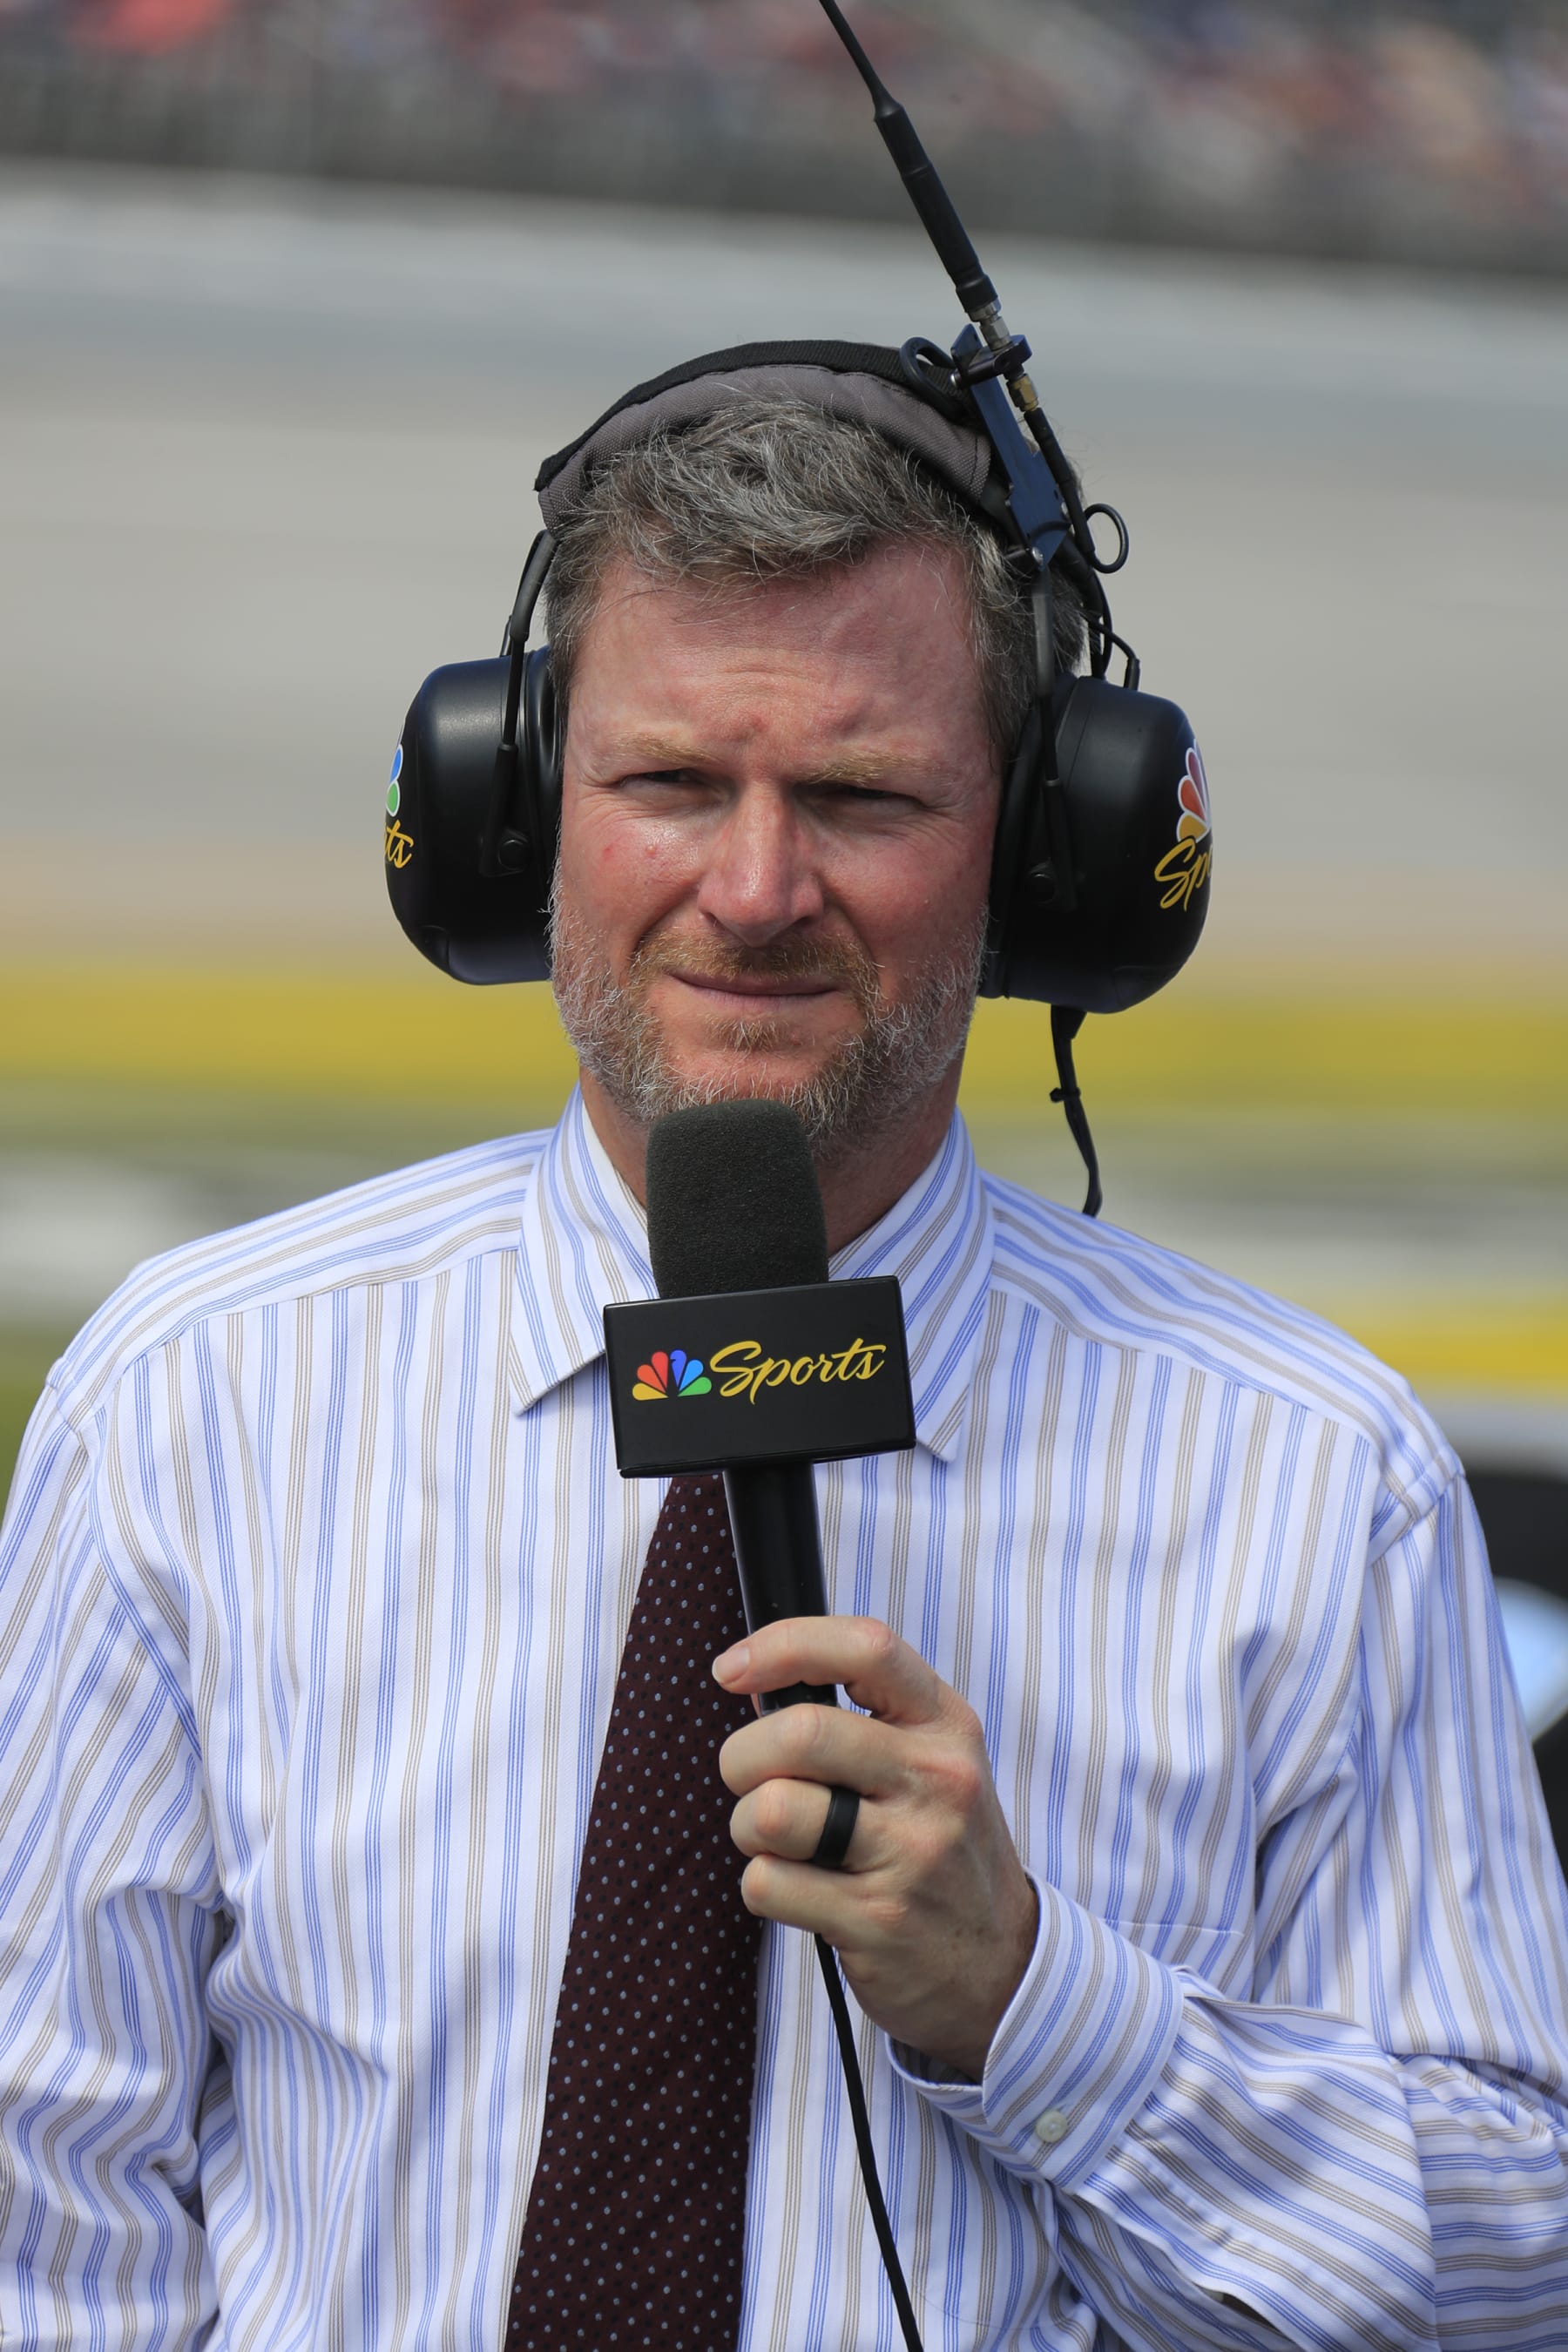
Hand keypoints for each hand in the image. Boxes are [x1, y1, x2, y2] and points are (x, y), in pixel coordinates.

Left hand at [715, 1616, 1038, 2081]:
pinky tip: (802, 1893)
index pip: (866, 1648)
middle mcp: (938, 1781)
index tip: (731, 1668)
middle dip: (743, 1756)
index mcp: (946, 1726)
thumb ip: (861, 1719)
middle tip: (749, 1781)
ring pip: (772, 1809)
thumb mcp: (930, 1764)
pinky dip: (763, 1887)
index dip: (784, 1646)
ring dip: (747, 1827)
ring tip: (779, 1843)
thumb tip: (753, 1682)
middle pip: (800, 1733)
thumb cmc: (940, 1848)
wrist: (1001, 1965)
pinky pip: (767, 1882)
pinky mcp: (877, 1921)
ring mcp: (912, 1854)